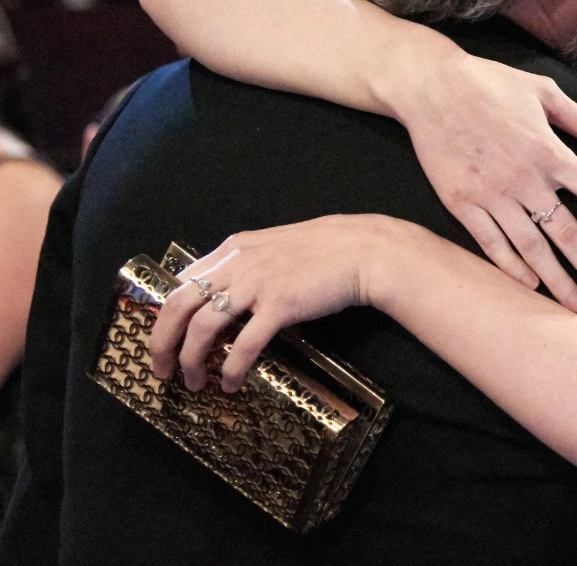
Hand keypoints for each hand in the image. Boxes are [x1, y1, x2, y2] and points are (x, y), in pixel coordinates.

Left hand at [149, 214, 403, 392]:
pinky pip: (245, 344)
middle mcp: (238, 264)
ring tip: (192, 382)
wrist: (362, 250)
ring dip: (191, 361)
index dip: (165, 315)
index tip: (164, 338)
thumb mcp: (274, 246)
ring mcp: (257, 285)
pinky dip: (231, 369)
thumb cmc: (324, 249)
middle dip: (161, 343)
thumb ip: (246, 262)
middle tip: (160, 369)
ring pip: (203, 328)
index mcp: (234, 248)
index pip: (182, 282)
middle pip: (179, 306)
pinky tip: (231, 384)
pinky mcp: (280, 306)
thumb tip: (223, 290)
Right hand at [378, 43, 576, 312]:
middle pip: (570, 234)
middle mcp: (525, 179)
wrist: (430, 87)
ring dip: (557, 281)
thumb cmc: (490, 84)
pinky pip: (491, 244)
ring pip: (532, 248)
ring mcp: (492, 195)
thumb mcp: (544, 92)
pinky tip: (530, 287)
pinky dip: (512, 268)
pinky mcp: (461, 203)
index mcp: (550, 152)